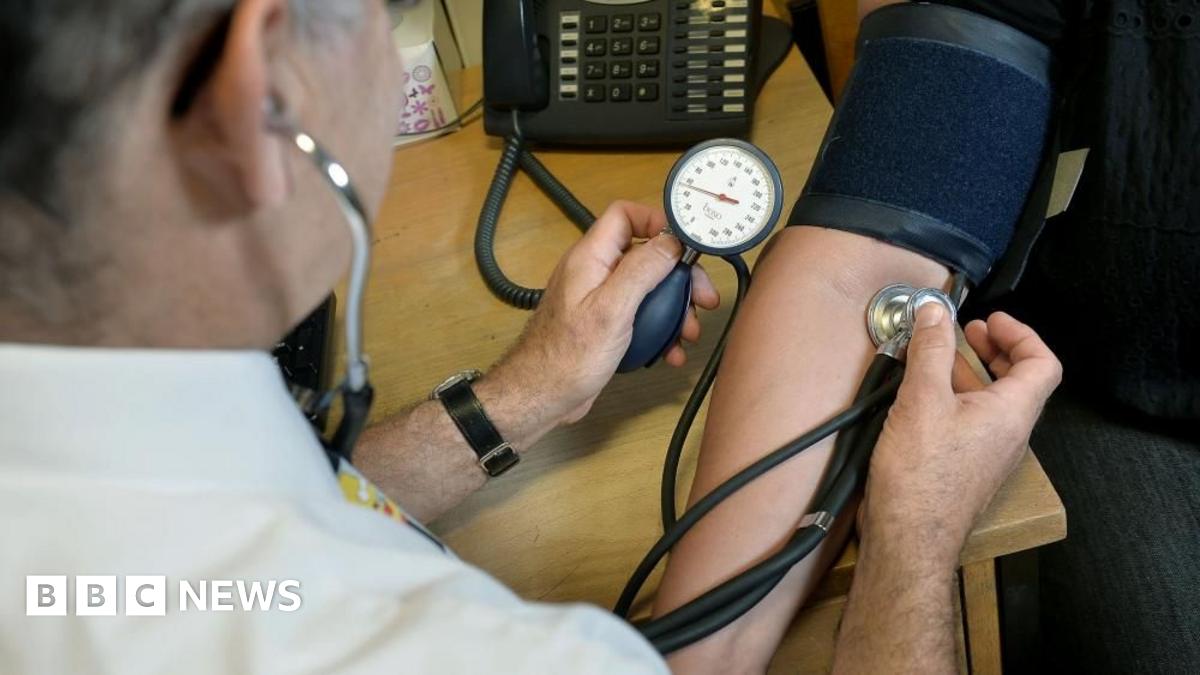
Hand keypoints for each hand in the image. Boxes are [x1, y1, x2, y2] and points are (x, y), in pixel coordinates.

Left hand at [492, 201, 719, 423]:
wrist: (541, 396)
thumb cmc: (566, 357)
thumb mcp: (612, 309)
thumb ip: (641, 270)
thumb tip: (671, 242)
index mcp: (591, 258)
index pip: (624, 216)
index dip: (658, 221)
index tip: (687, 243)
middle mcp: (594, 273)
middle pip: (645, 255)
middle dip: (678, 275)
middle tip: (702, 297)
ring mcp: (599, 299)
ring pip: (647, 289)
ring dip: (674, 308)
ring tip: (689, 331)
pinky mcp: (605, 325)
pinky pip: (640, 316)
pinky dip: (659, 330)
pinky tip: (670, 350)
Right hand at [860, 305, 1061, 569]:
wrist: (909, 538)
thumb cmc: (921, 476)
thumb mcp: (922, 400)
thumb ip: (931, 350)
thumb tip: (934, 312)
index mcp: (1012, 413)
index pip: (1042, 364)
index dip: (1021, 334)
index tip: (989, 320)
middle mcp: (1009, 435)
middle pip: (1019, 382)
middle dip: (994, 350)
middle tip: (967, 332)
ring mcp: (988, 455)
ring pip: (992, 403)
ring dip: (970, 373)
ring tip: (936, 358)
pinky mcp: (965, 469)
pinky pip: (972, 423)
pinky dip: (955, 399)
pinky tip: (921, 397)